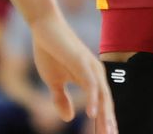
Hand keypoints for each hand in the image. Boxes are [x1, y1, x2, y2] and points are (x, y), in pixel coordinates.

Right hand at [30, 14, 115, 133]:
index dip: (104, 120)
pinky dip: (92, 99)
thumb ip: (61, 99)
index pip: (101, 104)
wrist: (44, 28)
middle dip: (108, 122)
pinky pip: (91, 84)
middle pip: (106, 102)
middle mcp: (95, 73)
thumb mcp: (54, 82)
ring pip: (102, 95)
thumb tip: (68, 118)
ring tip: (106, 131)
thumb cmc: (50, 52)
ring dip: (104, 115)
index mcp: (90, 78)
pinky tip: (92, 113)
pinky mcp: (82, 61)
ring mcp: (90, 67)